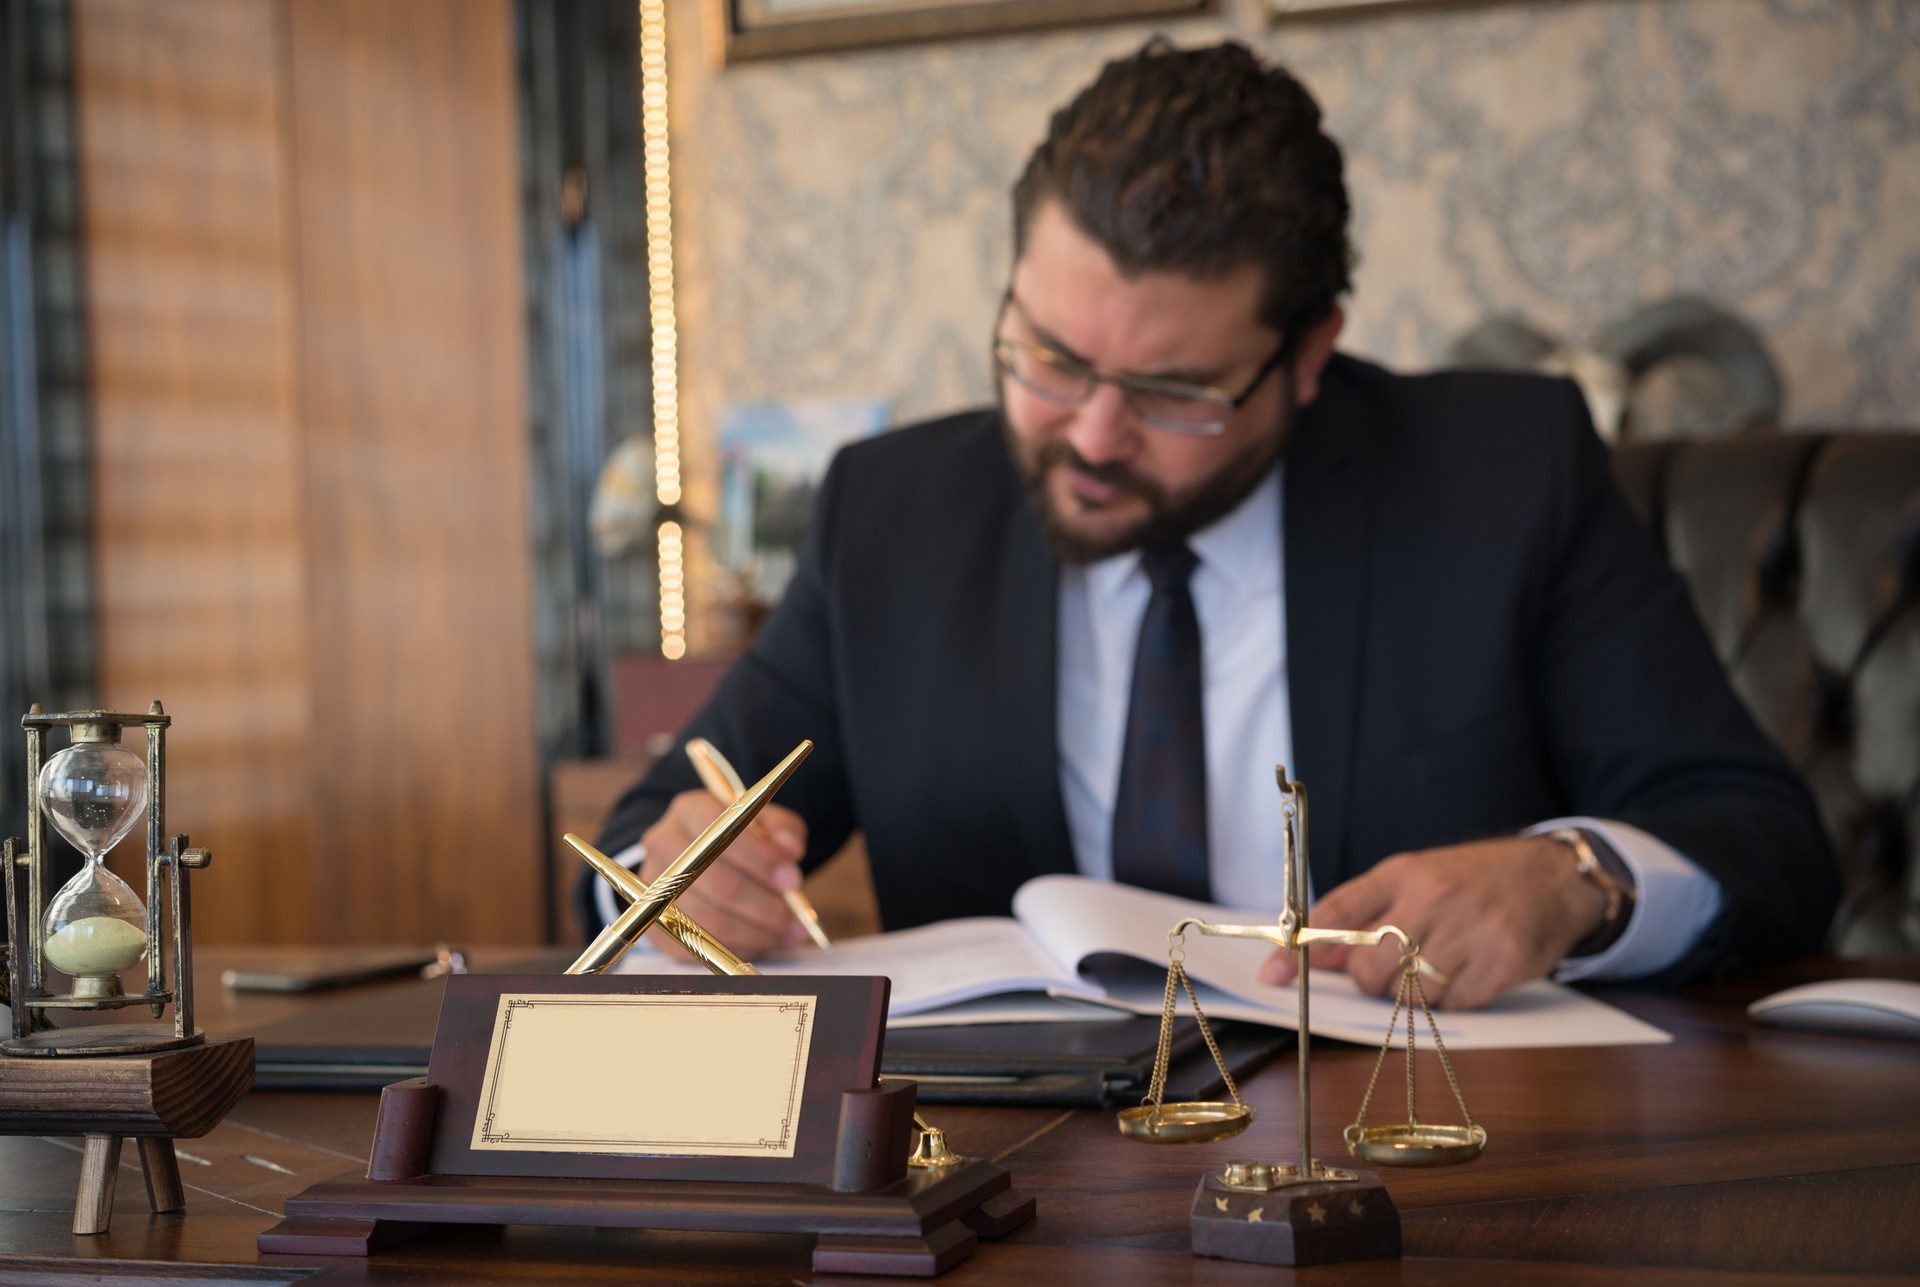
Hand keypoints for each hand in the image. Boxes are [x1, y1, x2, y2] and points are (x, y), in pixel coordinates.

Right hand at [635, 790, 809, 960]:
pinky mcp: (656, 925)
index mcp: (690, 810)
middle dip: (764, 905)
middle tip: (794, 918)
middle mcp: (663, 844)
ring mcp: (655, 887)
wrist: (698, 863)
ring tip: (788, 933)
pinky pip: (701, 944)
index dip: (760, 858)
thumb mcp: (764, 824)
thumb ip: (783, 830)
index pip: (721, 830)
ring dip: (757, 932)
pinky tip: (764, 941)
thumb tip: (790, 850)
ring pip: (711, 919)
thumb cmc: (738, 841)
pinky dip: (739, 947)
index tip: (792, 879)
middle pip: (718, 882)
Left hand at [1257, 836, 1607, 1008]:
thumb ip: (1366, 913)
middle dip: (1373, 979)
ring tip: (1438, 964)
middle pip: (1371, 967)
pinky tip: (1468, 971)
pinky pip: (1453, 1005)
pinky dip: (1452, 999)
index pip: (1337, 912)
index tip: (1274, 973)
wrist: (1554, 877)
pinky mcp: (1501, 962)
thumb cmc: (1474, 880)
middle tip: (1396, 966)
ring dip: (1414, 992)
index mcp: (1405, 872)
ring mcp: (1470, 930)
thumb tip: (1320, 955)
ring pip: (1410, 993)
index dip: (1301, 949)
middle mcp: (1434, 897)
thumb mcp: (1417, 878)